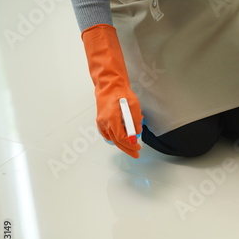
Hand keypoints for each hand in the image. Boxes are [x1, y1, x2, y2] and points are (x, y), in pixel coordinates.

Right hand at [82, 24, 142, 157]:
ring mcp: (101, 122)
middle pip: (116, 141)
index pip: (121, 137)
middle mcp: (104, 122)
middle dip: (127, 149)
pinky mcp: (100, 121)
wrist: (109, 85)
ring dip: (122, 144)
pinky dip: (115, 138)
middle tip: (136, 153)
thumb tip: (137, 133)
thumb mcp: (134, 105)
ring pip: (111, 138)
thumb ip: (136, 121)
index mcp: (112, 118)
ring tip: (132, 146)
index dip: (130, 144)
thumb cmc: (120, 92)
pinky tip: (122, 138)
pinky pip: (107, 134)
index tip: (137, 147)